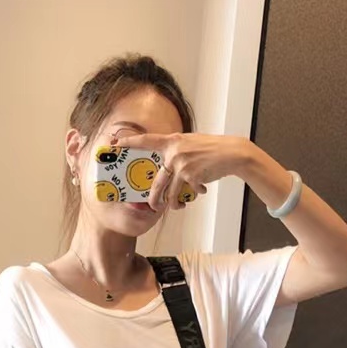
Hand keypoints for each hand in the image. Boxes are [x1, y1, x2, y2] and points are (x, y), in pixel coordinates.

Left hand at [112, 132, 252, 211]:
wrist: (231, 153)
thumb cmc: (212, 149)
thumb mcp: (191, 144)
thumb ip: (176, 151)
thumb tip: (166, 168)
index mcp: (173, 141)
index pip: (147, 140)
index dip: (130, 142)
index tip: (115, 142)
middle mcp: (174, 152)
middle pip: (157, 181)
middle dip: (154, 198)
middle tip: (152, 206)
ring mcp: (181, 164)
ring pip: (170, 192)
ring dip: (173, 203)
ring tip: (177, 206)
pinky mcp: (191, 176)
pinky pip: (187, 192)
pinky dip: (194, 193)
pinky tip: (202, 189)